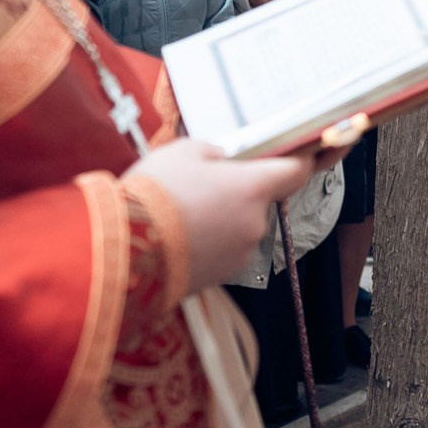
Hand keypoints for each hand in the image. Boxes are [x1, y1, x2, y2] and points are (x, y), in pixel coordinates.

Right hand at [123, 139, 316, 295]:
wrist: (121, 252)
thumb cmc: (155, 193)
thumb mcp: (184, 151)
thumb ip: (216, 153)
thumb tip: (224, 161)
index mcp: (254, 187)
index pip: (298, 170)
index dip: (303, 158)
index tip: (305, 152)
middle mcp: (256, 223)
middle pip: (260, 199)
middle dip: (239, 190)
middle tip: (202, 183)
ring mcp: (240, 254)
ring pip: (240, 225)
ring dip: (222, 217)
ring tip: (181, 211)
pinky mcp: (220, 276)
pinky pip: (223, 248)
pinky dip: (208, 240)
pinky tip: (177, 234)